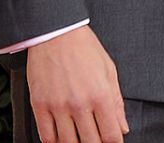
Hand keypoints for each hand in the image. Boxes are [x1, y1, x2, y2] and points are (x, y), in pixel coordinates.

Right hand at [27, 26, 127, 142]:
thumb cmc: (85, 48)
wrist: (56, 33)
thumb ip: (117, 102)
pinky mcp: (40, 105)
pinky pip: (46, 137)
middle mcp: (79, 103)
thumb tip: (123, 128)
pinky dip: (55, 142)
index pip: (110, 134)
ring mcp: (58, 106)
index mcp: (100, 93)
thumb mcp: (109, 70)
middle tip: (97, 141)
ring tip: (80, 140)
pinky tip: (62, 139)